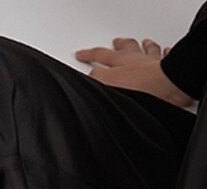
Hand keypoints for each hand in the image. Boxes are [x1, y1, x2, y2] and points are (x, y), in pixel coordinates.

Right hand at [74, 36, 195, 107]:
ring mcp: (152, 62)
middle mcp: (137, 59)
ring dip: (143, 45)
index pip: (100, 55)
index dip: (89, 55)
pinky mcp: (166, 69)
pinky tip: (164, 52)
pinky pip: (165, 56)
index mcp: (120, 61)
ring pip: (147, 49)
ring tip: (142, 42)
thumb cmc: (141, 86)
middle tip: (115, 41)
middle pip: (126, 47)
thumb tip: (89, 76)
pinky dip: (164, 53)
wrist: (166, 87)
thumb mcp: (109, 84)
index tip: (81, 54)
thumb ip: (97, 78)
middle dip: (119, 44)